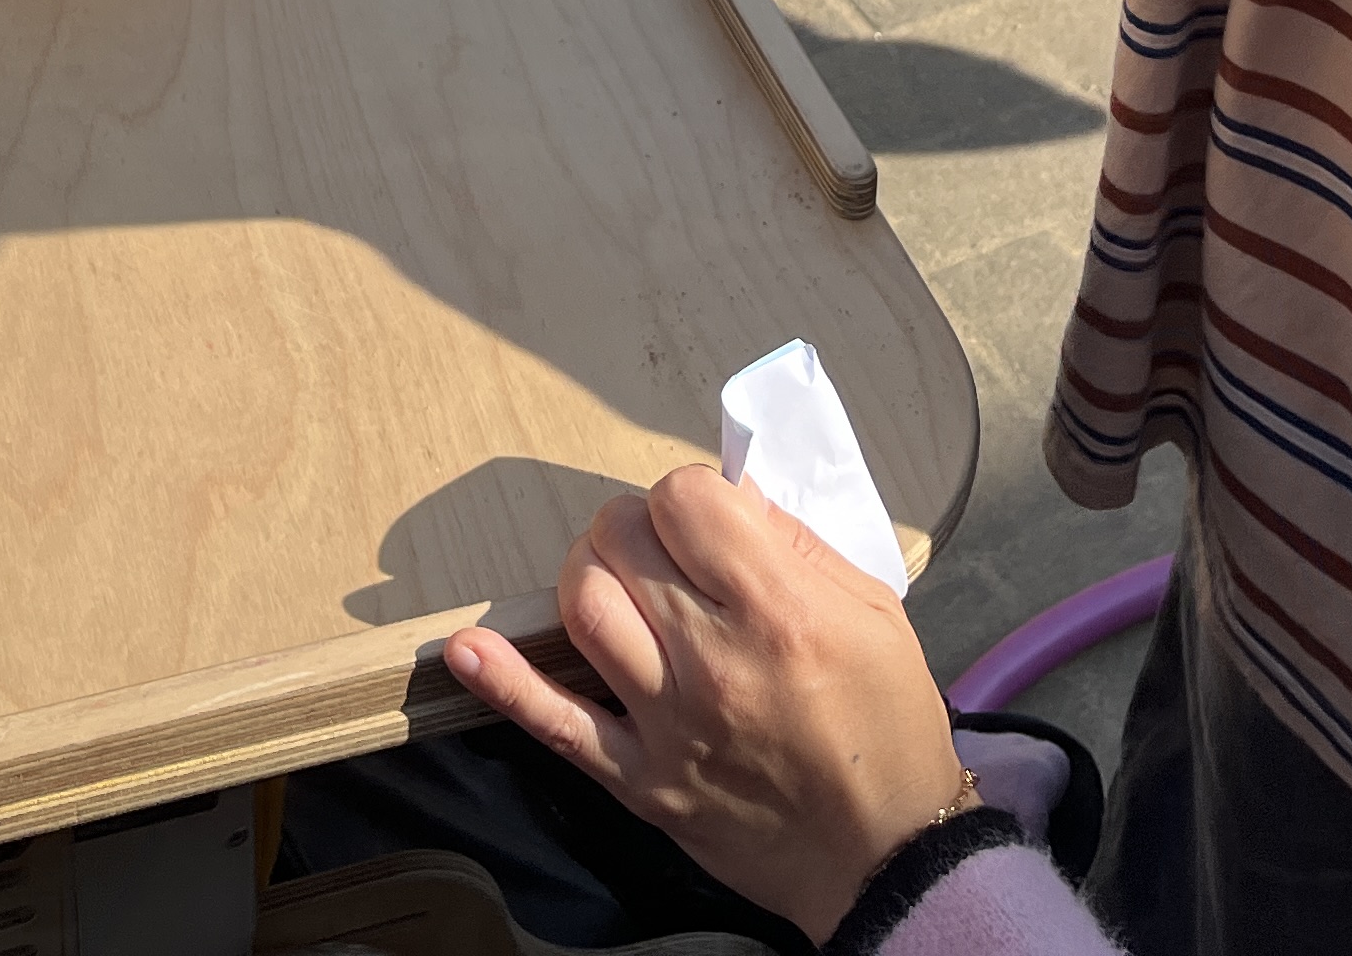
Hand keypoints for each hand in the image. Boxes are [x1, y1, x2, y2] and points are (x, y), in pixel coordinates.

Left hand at [444, 467, 964, 942]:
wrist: (883, 855)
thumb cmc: (886, 726)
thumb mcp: (871, 610)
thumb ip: (795, 544)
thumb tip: (728, 498)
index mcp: (779, 610)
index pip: (685, 500)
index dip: (690, 496)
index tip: (707, 521)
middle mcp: (714, 660)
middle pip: (621, 543)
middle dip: (633, 525)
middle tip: (660, 548)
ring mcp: (666, 722)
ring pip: (583, 609)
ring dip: (587, 574)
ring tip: (615, 582)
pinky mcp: (638, 778)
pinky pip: (555, 723)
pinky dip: (503, 682)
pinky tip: (465, 648)